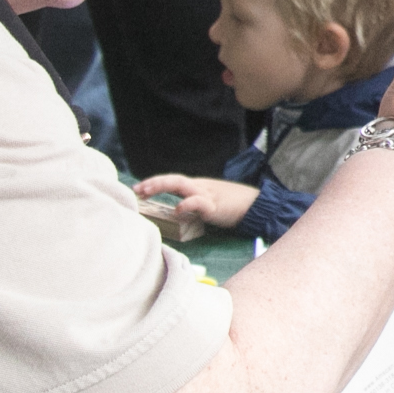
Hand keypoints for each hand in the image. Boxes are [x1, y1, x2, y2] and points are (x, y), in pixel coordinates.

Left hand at [131, 175, 260, 228]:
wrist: (256, 205)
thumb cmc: (233, 206)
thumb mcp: (209, 204)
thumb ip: (194, 205)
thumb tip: (177, 213)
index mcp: (198, 186)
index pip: (173, 181)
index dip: (155, 183)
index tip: (138, 189)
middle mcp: (200, 187)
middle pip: (174, 179)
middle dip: (154, 183)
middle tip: (137, 190)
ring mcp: (207, 194)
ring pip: (181, 185)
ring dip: (162, 186)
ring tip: (147, 192)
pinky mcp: (215, 206)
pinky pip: (198, 202)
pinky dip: (187, 204)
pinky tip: (178, 210)